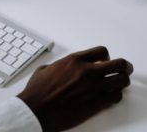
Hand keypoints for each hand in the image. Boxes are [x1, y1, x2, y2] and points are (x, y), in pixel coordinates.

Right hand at [18, 46, 132, 131]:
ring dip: (122, 81)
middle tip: (124, 68)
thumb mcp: (46, 68)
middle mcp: (86, 72)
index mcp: (74, 60)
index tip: (105, 60)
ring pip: (121, 81)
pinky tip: (111, 96)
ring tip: (119, 83)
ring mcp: (92, 88)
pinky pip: (115, 98)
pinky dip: (116, 96)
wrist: (36, 109)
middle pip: (118, 64)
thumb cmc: (38, 90)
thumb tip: (62, 67)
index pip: (102, 51)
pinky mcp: (94, 104)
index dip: (106, 56)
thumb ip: (60, 65)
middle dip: (124, 66)